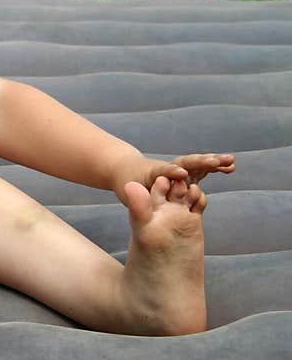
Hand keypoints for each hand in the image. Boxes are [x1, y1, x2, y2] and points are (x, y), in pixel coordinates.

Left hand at [113, 153, 234, 205]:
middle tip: (213, 162)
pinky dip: (215, 168)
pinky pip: (202, 170)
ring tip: (230, 161)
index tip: (182, 173)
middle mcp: (168, 170)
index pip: (163, 172)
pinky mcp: (187, 176)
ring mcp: (179, 172)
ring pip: (196, 165)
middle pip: (184, 163)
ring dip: (212, 162)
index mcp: (152, 175)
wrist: (130, 174)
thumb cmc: (129, 188)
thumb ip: (136, 198)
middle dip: (199, 162)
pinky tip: (230, 168)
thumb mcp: (130, 195)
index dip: (171, 172)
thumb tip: (136, 196)